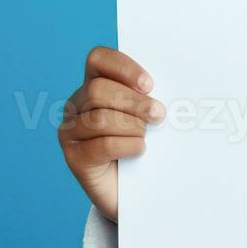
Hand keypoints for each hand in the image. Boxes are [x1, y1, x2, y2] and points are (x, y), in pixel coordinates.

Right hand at [58, 46, 163, 222]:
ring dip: (132, 127)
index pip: (98, 58)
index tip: (150, 85)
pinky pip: (102, 146)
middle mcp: (77, 105)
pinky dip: (127, 146)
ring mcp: (71, 131)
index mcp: (95, 83)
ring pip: (100, 118)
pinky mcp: (74, 157)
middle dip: (134, 102)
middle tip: (158, 115)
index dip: (123, 68)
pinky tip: (139, 150)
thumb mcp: (149, 115)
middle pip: (98, 90)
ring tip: (146, 136)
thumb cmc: (147, 143)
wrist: (138, 188)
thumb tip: (176, 87)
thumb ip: (151, 96)